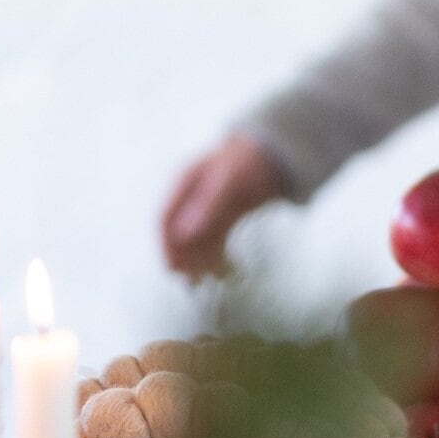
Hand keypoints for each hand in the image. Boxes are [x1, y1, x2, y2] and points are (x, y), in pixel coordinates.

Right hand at [159, 133, 290, 278]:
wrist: (273, 153)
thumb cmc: (246, 163)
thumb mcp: (227, 183)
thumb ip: (206, 208)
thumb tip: (183, 236)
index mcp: (184, 183)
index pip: (165, 220)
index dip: (166, 245)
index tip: (171, 269)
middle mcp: (193, 197)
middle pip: (182, 234)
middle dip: (186, 260)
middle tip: (193, 285)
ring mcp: (210, 207)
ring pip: (201, 241)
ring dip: (205, 262)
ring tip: (215, 283)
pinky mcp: (228, 215)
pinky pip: (220, 241)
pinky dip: (223, 257)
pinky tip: (232, 273)